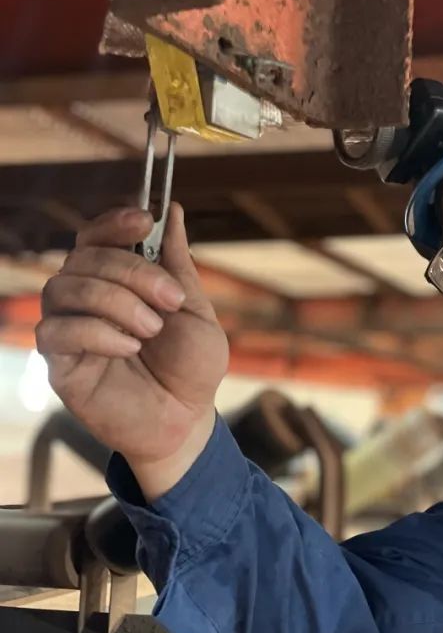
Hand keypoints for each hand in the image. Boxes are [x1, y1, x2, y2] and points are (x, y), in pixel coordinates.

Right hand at [37, 203, 228, 493]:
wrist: (188, 421)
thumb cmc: (192, 368)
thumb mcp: (196, 311)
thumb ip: (178, 265)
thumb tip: (173, 211)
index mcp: (119, 282)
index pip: (96, 237)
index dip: (114, 222)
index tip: (145, 220)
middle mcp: (87, 300)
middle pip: (83, 258)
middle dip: (132, 271)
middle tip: (170, 300)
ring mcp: (70, 330)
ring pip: (64, 287)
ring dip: (115, 301)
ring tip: (151, 330)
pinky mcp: (59, 364)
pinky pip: (56, 332)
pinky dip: (97, 333)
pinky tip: (129, 349)